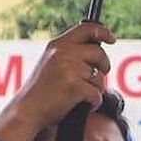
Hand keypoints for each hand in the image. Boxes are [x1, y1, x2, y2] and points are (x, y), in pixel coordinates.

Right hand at [0, 23, 115, 140]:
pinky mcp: (75, 86)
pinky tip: (83, 106)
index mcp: (57, 45)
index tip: (112, 38)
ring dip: (95, 89)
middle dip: (104, 65)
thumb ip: (69, 53)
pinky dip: (93, 104)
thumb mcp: (51, 63)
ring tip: (80, 96)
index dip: (103, 32)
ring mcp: (69, 69)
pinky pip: (97, 95)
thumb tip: (97, 50)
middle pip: (98, 53)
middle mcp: (63, 53)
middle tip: (103, 74)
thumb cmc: (41, 91)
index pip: (86, 29)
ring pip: (99, 77)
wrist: (28, 110)